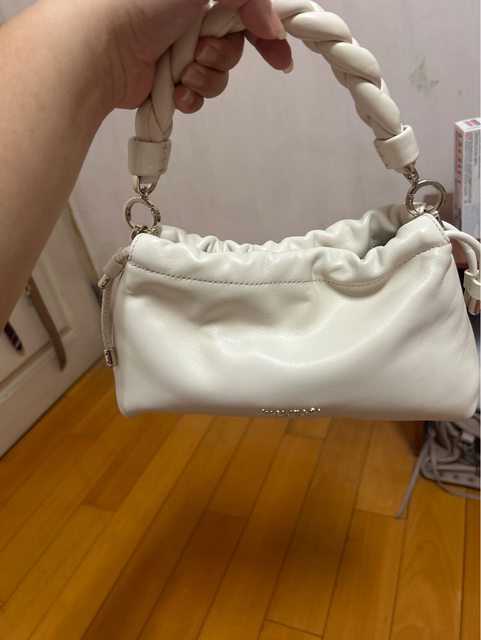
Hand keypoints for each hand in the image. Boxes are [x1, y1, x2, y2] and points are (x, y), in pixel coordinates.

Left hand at [98, 0, 291, 109]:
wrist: (99, 46)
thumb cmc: (138, 3)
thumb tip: (270, 25)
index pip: (245, 11)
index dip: (265, 31)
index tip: (278, 52)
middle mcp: (190, 19)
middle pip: (234, 45)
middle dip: (223, 56)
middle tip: (202, 53)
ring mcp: (178, 51)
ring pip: (218, 74)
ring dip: (207, 78)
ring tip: (182, 73)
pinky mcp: (168, 81)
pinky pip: (198, 95)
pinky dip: (191, 96)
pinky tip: (175, 91)